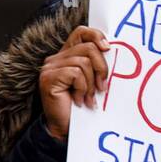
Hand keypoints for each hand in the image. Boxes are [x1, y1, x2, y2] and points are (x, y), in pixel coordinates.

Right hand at [39, 25, 110, 140]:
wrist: (65, 129)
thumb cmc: (81, 107)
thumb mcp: (93, 81)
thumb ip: (97, 65)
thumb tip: (111, 50)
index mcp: (67, 55)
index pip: (82, 32)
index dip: (96, 36)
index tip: (108, 49)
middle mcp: (56, 58)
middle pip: (88, 48)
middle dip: (101, 68)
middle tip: (102, 88)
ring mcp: (50, 67)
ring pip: (84, 62)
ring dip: (91, 84)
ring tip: (88, 98)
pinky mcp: (48, 78)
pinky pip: (76, 74)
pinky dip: (82, 89)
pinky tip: (79, 100)